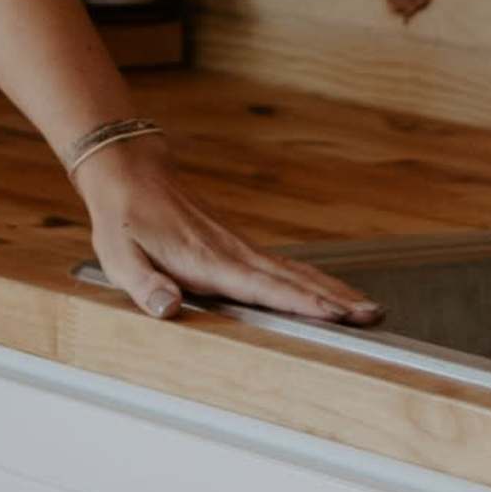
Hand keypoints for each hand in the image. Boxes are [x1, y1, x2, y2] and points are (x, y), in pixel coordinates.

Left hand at [77, 136, 375, 328]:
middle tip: (371, 316)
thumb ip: (144, 285)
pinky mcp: (239, 246)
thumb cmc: (123, 221)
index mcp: (206, 261)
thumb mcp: (119, 257)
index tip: (333, 314)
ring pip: (295, 271)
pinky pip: (285, 265)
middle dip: (333, 299)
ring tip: (367, 308)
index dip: (299, 302)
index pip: (261, 286)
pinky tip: (330, 291)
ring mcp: (239, 248)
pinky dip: (313, 279)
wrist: (132, 174)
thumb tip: (168, 308)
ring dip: (332, 290)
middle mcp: (232, 253)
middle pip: (292, 280)